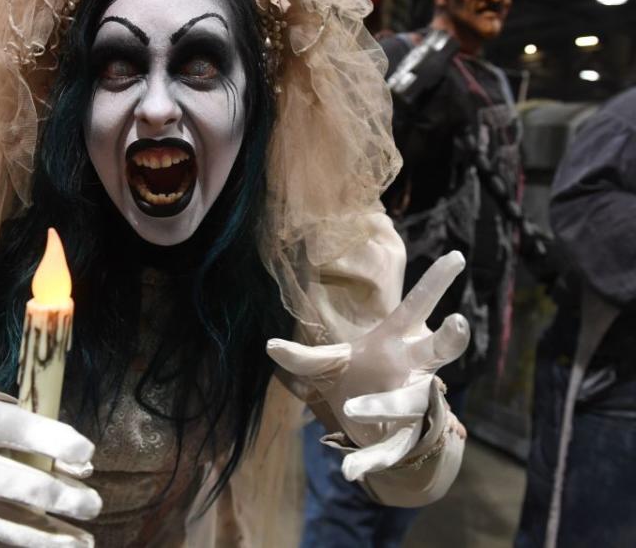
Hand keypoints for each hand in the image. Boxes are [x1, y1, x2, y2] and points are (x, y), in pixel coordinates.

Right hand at [0, 398, 101, 546]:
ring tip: (84, 541)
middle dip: (52, 495)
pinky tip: (59, 546)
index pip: (10, 428)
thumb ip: (40, 436)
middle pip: (3, 481)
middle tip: (93, 504)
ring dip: (46, 536)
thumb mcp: (2, 415)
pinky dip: (29, 546)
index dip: (49, 439)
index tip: (85, 451)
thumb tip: (83, 467)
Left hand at [267, 252, 469, 481]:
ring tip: (353, 412)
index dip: (436, 282)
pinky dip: (368, 460)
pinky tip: (348, 472)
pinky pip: (389, 448)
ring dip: (383, 406)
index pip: (417, 307)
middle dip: (449, 339)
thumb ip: (305, 357)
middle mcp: (414, 369)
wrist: (375, 424)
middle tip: (456, 323)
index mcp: (399, 341)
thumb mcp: (332, 362)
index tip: (456, 255)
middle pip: (437, 351)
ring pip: (408, 402)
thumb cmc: (362, 376)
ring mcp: (413, 403)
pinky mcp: (404, 437)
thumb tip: (270, 345)